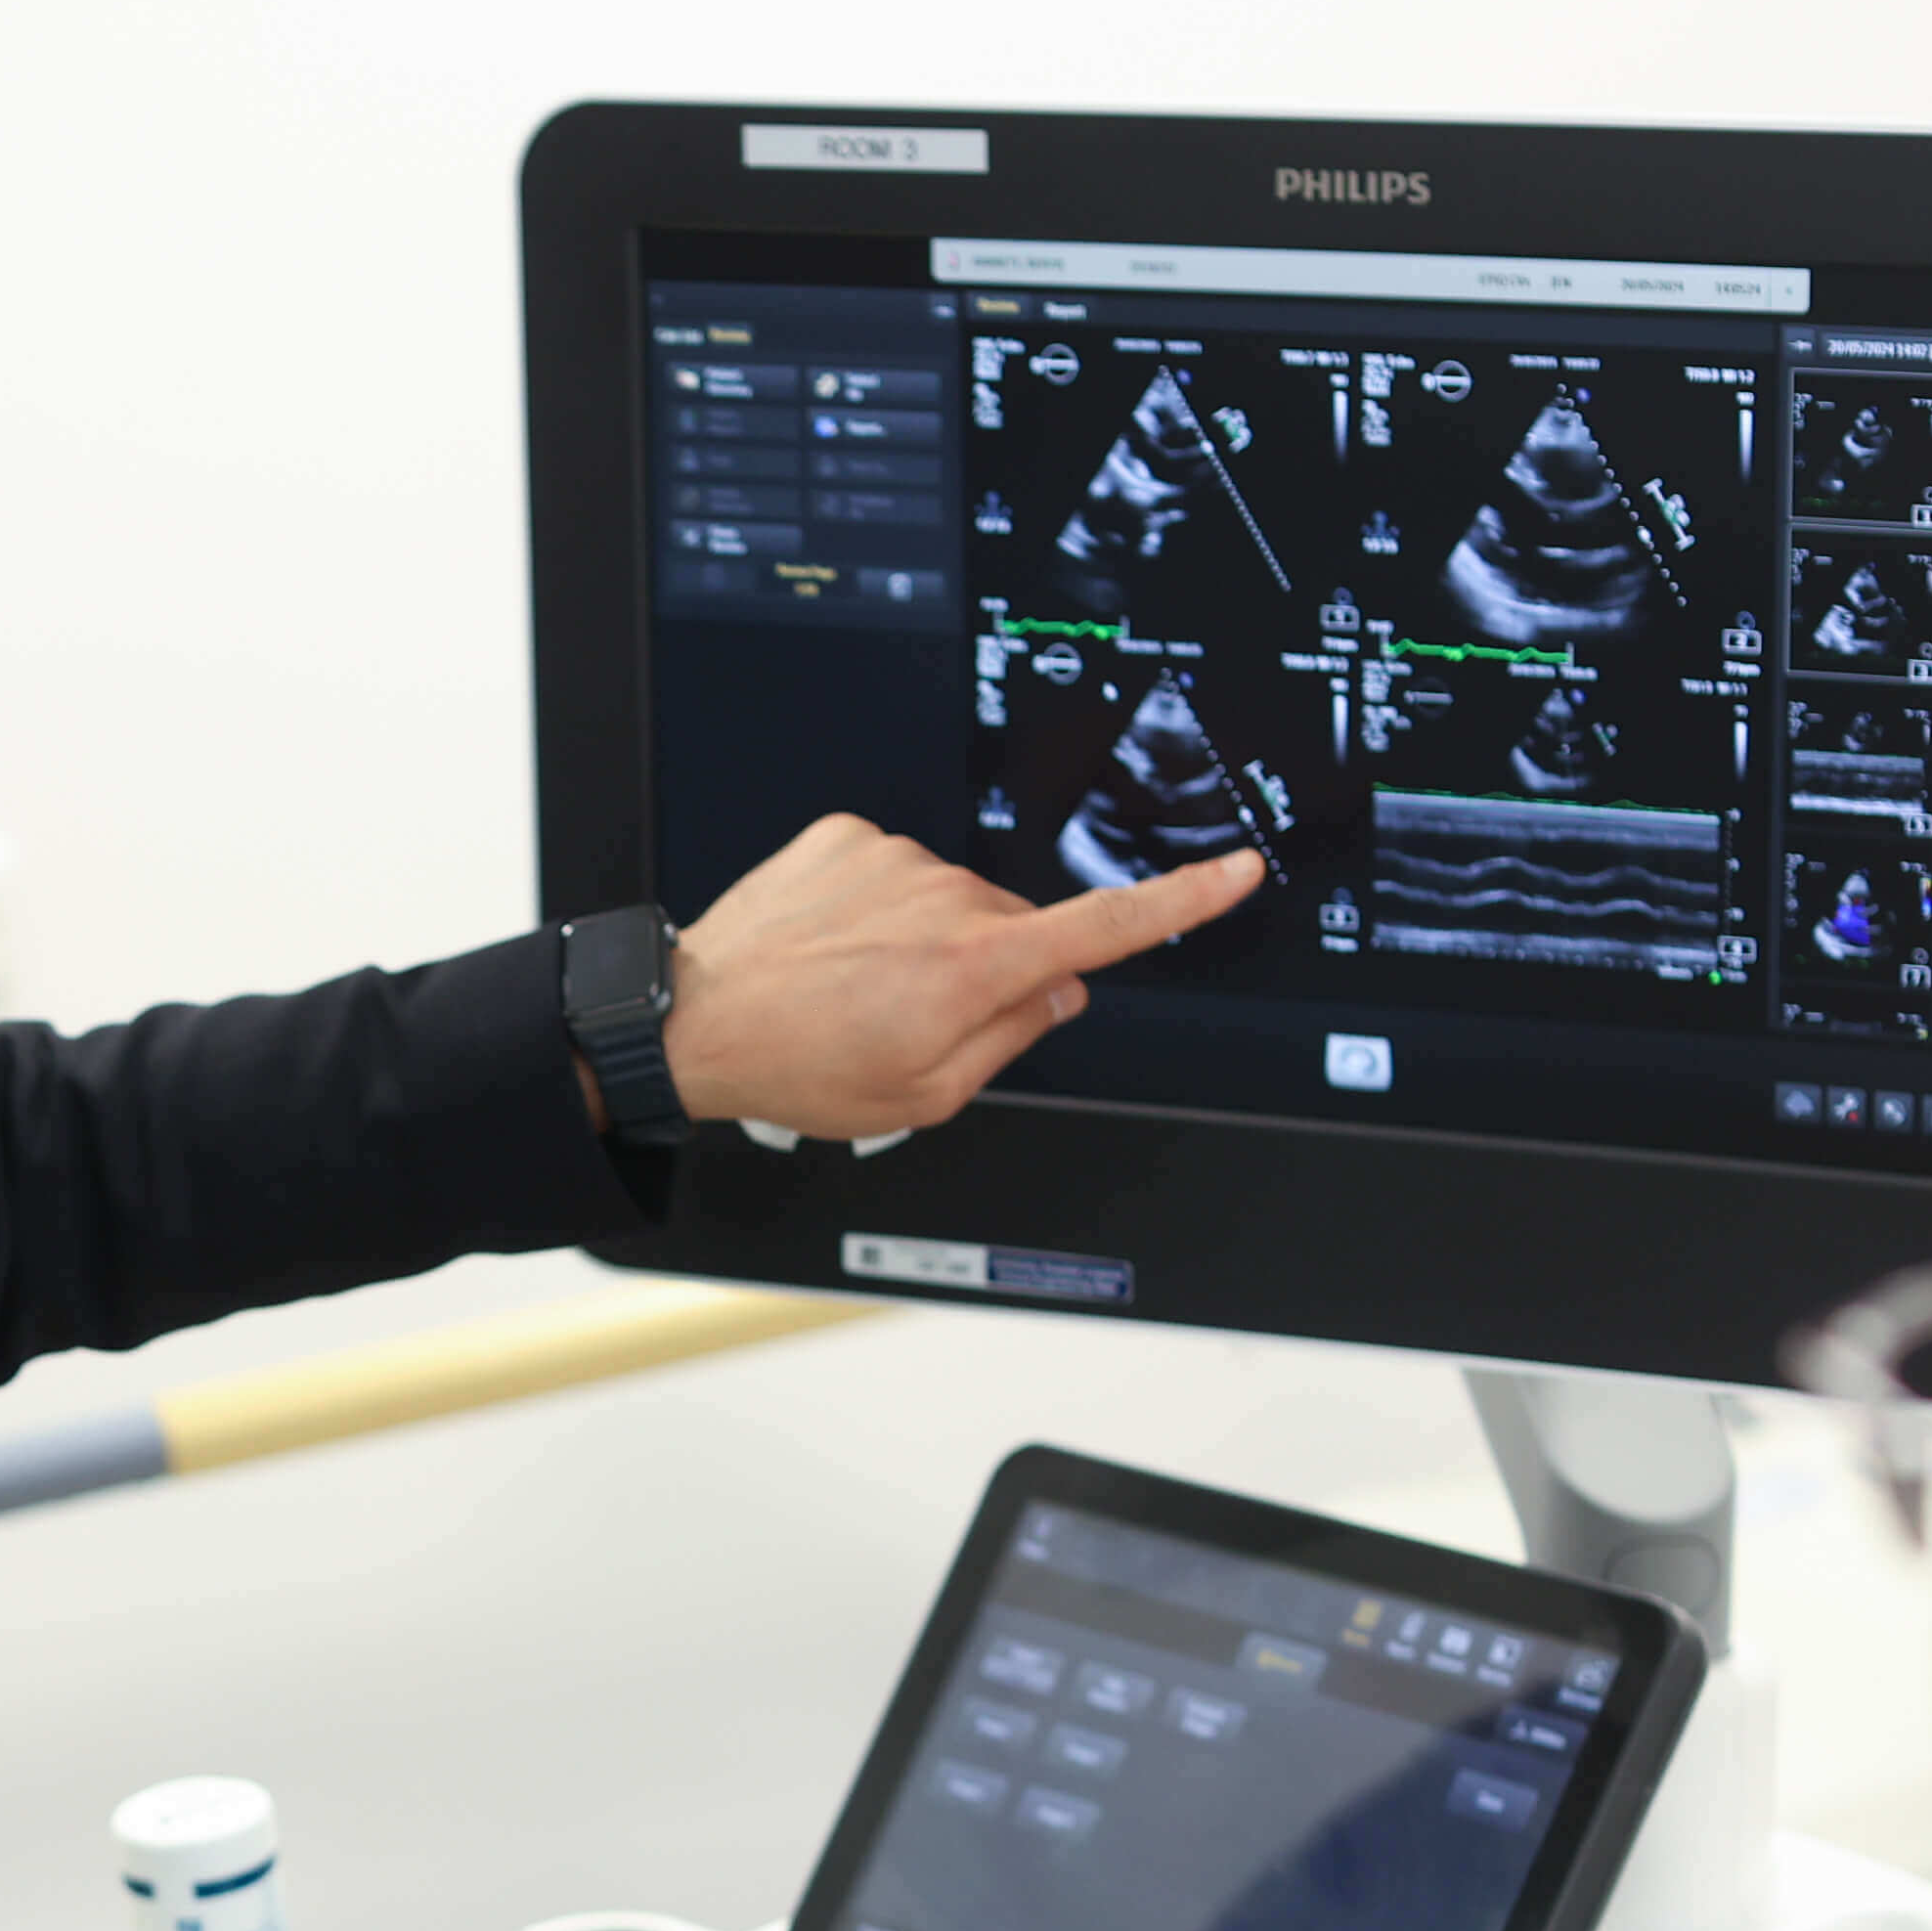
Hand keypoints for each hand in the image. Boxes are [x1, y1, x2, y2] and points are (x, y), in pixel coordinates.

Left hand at [649, 817, 1264, 1140]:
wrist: (695, 1022)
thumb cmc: (801, 1067)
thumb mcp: (925, 1094)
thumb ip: (1011, 1039)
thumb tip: (1060, 991)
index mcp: (977, 969)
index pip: (1106, 929)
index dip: (1183, 900)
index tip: (1236, 870)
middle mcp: (945, 899)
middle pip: (1011, 928)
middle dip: (984, 969)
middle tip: (906, 1017)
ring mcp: (895, 859)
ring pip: (947, 900)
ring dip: (919, 939)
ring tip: (851, 986)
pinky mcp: (848, 836)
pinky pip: (891, 870)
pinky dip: (872, 907)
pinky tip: (829, 948)